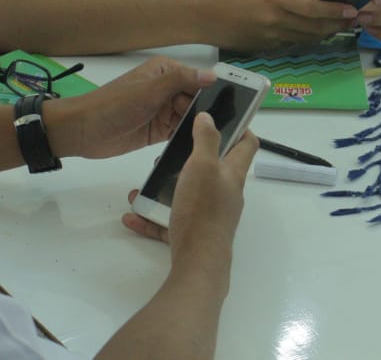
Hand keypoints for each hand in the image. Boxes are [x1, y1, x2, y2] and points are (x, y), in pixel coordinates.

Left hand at [45, 56, 209, 160]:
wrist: (83, 131)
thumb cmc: (113, 105)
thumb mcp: (148, 90)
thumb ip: (180, 81)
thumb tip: (213, 75)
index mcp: (166, 72)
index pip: (198, 79)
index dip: (212, 93)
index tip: (231, 107)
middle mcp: (168, 89)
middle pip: (198, 100)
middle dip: (207, 113)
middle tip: (221, 130)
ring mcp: (164, 111)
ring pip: (191, 117)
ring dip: (198, 127)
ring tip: (213, 140)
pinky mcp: (160, 130)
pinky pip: (180, 133)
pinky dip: (188, 138)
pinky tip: (199, 146)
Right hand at [121, 113, 257, 247]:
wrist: (197, 263)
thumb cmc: (203, 209)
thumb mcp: (203, 165)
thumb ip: (206, 139)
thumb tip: (209, 117)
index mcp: (232, 174)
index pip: (247, 144)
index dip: (240, 127)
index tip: (221, 117)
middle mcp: (224, 194)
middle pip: (213, 169)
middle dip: (190, 158)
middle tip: (170, 152)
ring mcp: (209, 216)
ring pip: (188, 194)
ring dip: (166, 187)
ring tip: (147, 181)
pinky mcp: (192, 235)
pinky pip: (169, 221)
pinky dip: (151, 217)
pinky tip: (133, 214)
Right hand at [201, 0, 357, 49]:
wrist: (208, 18)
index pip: (313, 8)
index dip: (335, 11)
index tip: (351, 9)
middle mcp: (277, 21)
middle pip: (316, 26)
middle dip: (338, 23)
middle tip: (353, 18)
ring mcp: (274, 38)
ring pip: (310, 38)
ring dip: (328, 32)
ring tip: (341, 24)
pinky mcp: (270, 49)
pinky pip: (297, 43)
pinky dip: (311, 37)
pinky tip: (317, 29)